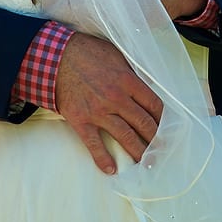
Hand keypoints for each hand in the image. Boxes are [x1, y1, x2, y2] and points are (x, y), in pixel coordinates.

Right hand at [54, 33, 162, 174]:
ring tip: (146, 163)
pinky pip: (94, 145)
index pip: (153, 104)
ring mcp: (99, 111)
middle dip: (155, 139)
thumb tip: (145, 85)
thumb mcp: (115, 55)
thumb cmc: (86, 52)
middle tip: (161, 148)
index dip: (162, 118)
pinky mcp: (81, 121)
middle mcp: (117, 98)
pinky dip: (103, 159)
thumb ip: (131, 72)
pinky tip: (111, 170)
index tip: (166, 126)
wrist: (55, 57)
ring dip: (138, 152)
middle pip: (144, 124)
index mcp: (127, 81)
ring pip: (125, 137)